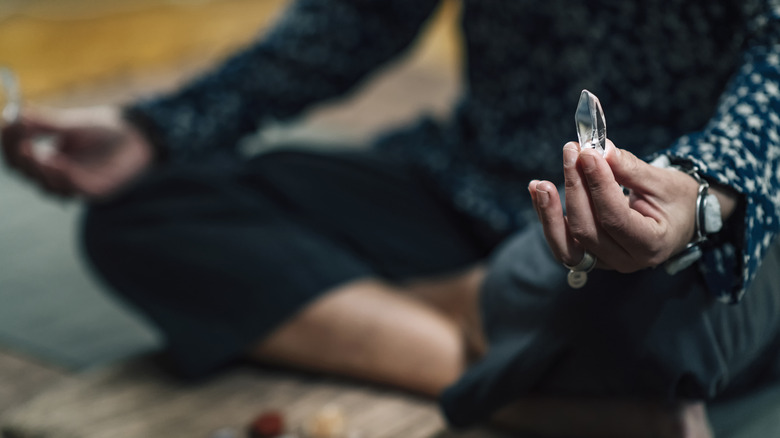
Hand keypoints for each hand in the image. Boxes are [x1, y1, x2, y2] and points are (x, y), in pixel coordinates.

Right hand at [1, 106, 154, 199]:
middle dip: (19, 157)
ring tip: (30, 150)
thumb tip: (16, 114)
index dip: (9, 143)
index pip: (19, 158)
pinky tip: (55, 162)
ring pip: (47, 184)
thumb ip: (44, 123)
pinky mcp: (96, 191)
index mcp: (48, 160)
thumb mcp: (70, 123)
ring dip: (37, 169)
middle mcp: (58, 176)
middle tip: (17, 142)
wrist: (138, 135)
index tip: (6, 123)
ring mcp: (77, 185)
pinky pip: (74, 187)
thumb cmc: (105, 130)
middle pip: (27, 173)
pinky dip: (62, 176)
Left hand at [529, 140, 699, 272]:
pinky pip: (561, 242)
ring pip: (566, 245)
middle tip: (571, 152)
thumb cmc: (676, 201)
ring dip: (549, 213)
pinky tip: (537, 191)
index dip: (597, 185)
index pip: (615, 218)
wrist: (681, 223)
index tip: (588, 154)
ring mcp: (604, 262)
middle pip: (587, 229)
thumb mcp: (664, 181)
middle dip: (574, 188)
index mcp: (651, 244)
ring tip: (539, 183)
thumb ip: (630, 168)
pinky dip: (546, 217)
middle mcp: (625, 260)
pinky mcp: (589, 255)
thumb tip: (600, 150)